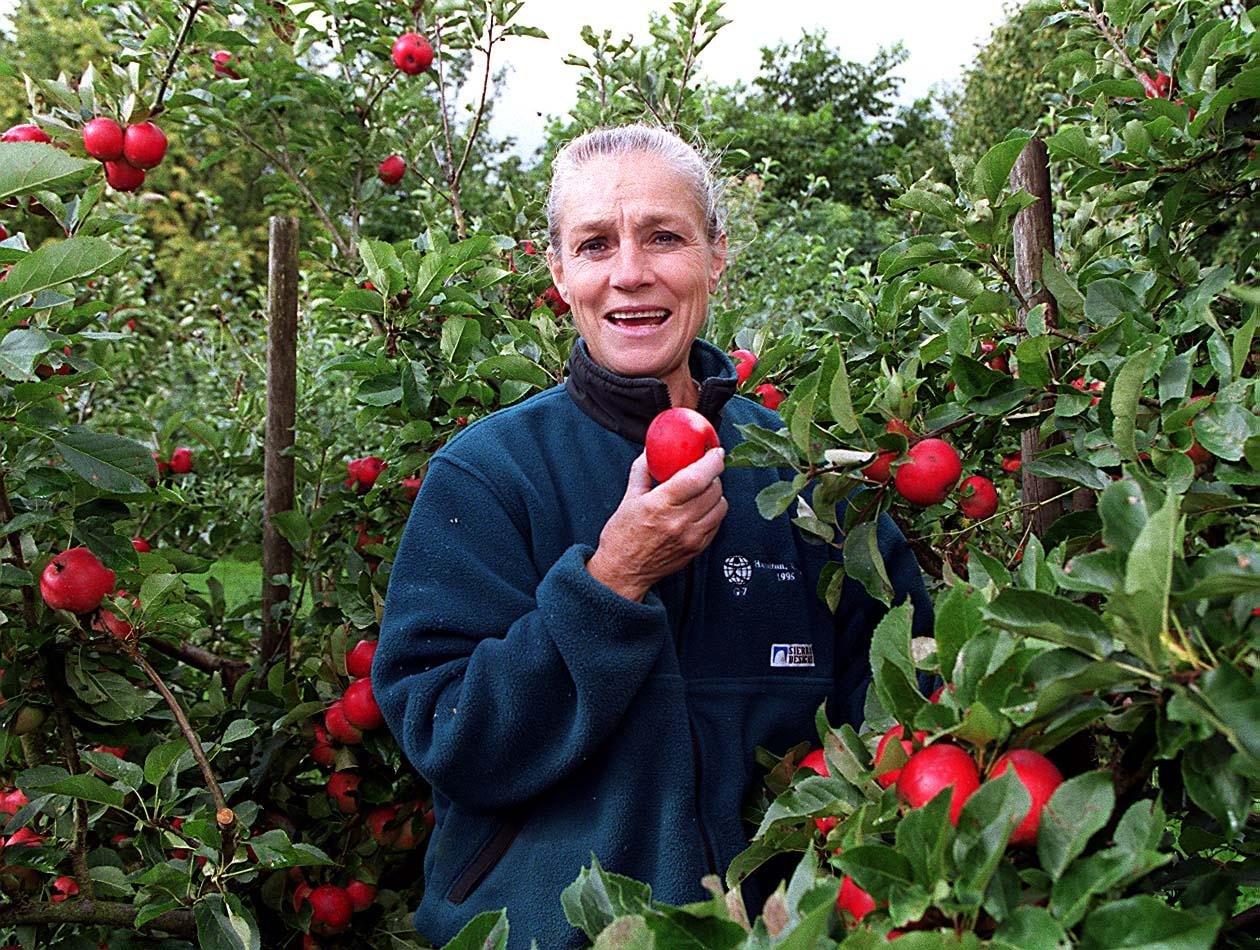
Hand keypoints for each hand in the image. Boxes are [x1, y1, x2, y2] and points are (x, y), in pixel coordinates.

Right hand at [587, 447, 727, 601]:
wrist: (623, 571)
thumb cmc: (622, 537)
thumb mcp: (628, 498)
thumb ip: (642, 471)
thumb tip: (651, 451)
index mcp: (659, 505)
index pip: (697, 478)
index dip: (712, 461)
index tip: (715, 452)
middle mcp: (678, 522)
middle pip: (713, 490)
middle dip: (714, 475)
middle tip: (705, 470)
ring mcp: (691, 537)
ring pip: (720, 506)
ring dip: (716, 494)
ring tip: (703, 490)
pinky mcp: (697, 548)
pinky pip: (717, 523)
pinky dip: (713, 512)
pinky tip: (700, 509)